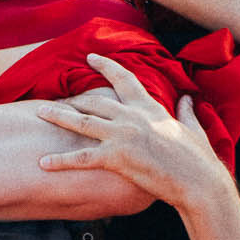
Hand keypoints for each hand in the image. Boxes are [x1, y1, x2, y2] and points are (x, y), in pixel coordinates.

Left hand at [34, 54, 231, 211]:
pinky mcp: (117, 157)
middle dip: (72, 98)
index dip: (106, 66)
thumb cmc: (199, 159)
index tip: (92, 57)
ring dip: (58, 117)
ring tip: (39, 113)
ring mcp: (123, 135)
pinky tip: (43, 162)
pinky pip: (82, 158)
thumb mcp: (194, 129)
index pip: (124, 79)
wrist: (199, 181)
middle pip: (94, 102)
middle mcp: (132, 117)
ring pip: (81, 122)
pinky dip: (60, 161)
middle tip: (53, 96)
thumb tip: (187, 98)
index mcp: (150, 108)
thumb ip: (186, 111)